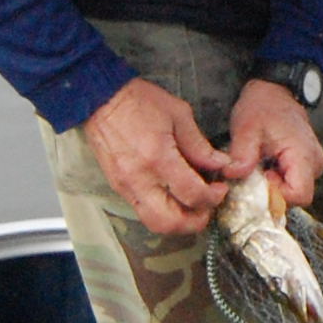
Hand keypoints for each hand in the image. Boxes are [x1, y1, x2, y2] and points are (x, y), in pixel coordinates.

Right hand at [81, 78, 237, 234]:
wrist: (101, 100)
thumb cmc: (139, 102)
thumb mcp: (179, 115)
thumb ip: (200, 145)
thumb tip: (221, 164)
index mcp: (158, 158)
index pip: (192, 195)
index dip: (213, 198)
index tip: (220, 189)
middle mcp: (140, 178)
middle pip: (171, 222)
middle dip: (196, 222)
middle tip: (208, 207)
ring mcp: (125, 186)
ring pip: (154, 223)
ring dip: (177, 222)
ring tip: (191, 206)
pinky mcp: (118, 187)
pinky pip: (142, 211)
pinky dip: (162, 212)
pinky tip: (173, 197)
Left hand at [227, 78, 322, 210]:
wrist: (274, 91)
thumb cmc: (262, 107)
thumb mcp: (246, 129)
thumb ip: (242, 155)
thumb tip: (233, 174)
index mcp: (303, 155)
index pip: (299, 195)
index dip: (277, 195)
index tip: (260, 179)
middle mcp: (315, 163)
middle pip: (297, 196)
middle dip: (273, 191)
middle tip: (255, 173)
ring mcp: (313, 164)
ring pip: (295, 190)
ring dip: (274, 185)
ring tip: (260, 166)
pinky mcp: (308, 164)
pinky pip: (294, 182)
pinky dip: (278, 179)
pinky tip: (265, 165)